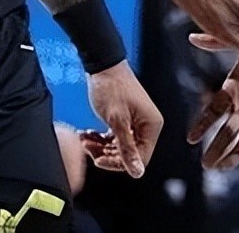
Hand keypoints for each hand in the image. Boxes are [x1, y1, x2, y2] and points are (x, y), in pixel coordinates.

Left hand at [80, 61, 162, 177]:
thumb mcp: (117, 121)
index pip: (140, 158)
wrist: (103, 66)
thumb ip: (126, 149)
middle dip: (106, 153)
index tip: (99, 159)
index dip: (118, 163)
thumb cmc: (111, 87)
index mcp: (152, 125)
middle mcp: (148, 125)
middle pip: (129, 153)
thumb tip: (138, 172)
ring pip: (119, 146)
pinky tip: (89, 134)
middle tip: (89, 147)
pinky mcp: (127, 118)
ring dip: (101, 146)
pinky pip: (116, 137)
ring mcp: (137, 121)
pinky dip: (102, 138)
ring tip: (86, 139)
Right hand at [186, 51, 238, 169]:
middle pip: (229, 130)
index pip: (215, 110)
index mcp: (234, 88)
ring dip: (238, 153)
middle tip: (206, 165)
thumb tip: (193, 36)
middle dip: (217, 147)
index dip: (203, 124)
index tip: (191, 139)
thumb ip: (218, 43)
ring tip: (226, 167)